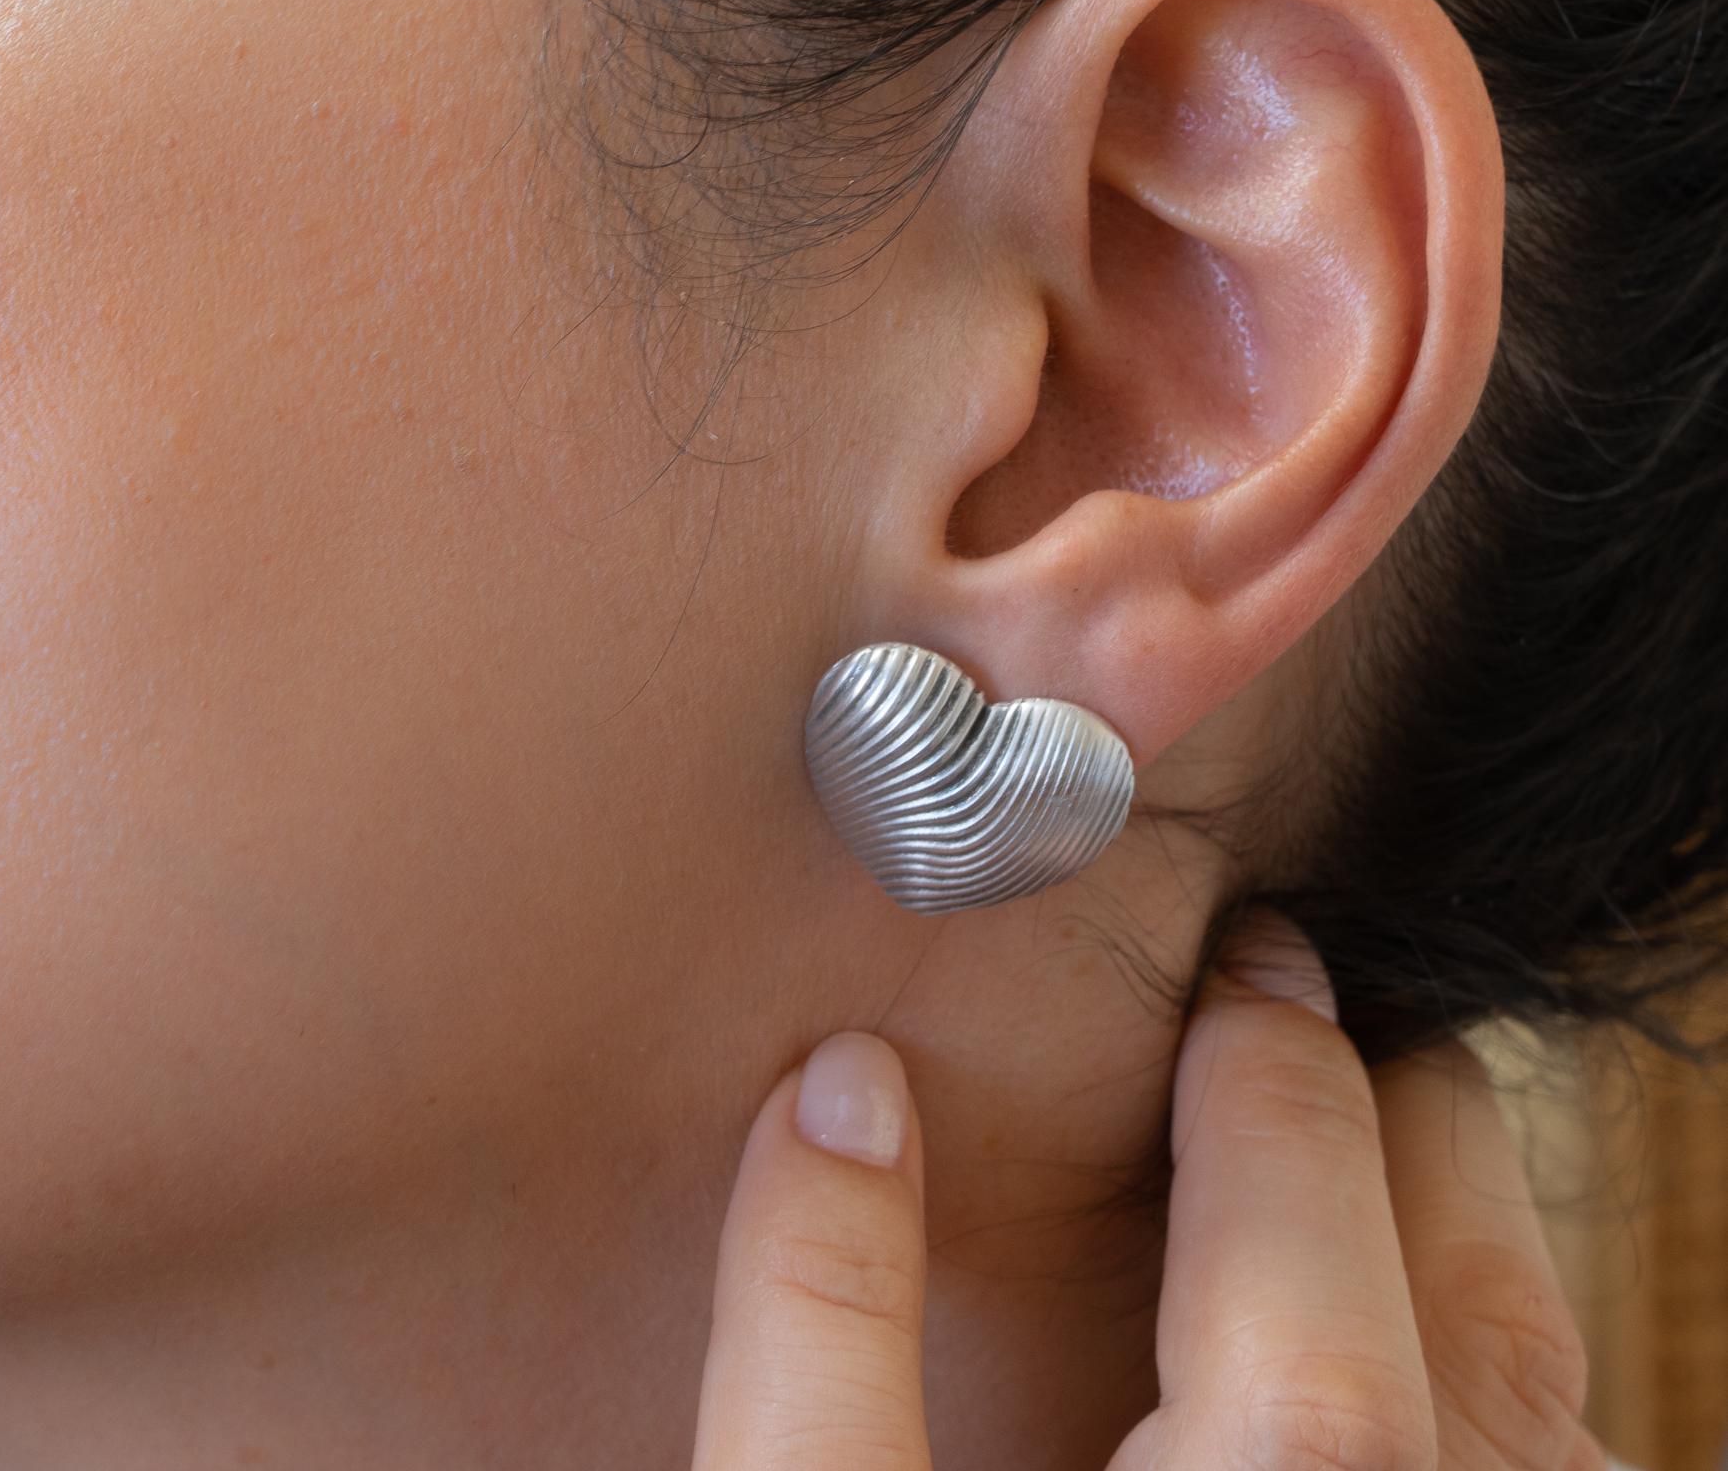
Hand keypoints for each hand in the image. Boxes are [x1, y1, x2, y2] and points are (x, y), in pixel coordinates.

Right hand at [689, 916, 1612, 1469]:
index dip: (1268, 1079)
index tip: (1242, 969)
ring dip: (1482, 1232)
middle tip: (1328, 1003)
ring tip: (1396, 1120)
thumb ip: (814, 1339)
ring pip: (1553, 1399)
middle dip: (1405, 1114)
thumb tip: (840, 1092)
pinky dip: (1524, 1383)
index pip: (1299, 1228)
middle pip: (1479, 1304)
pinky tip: (1431, 1336)